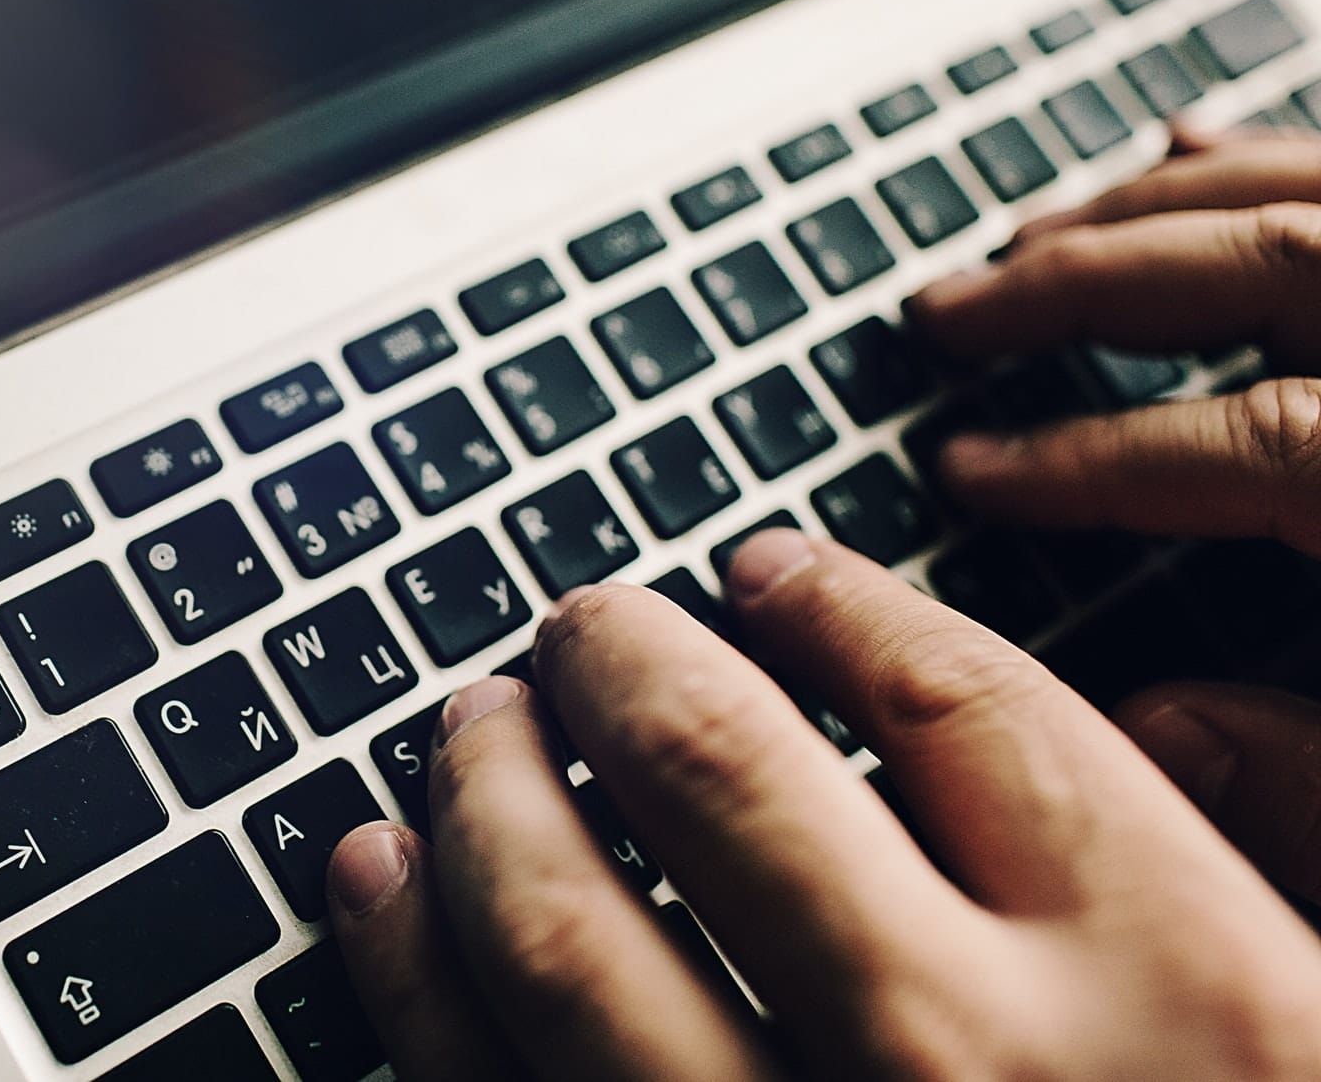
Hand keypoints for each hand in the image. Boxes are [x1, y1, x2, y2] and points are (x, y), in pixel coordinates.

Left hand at [326, 541, 1320, 1079]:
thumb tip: (1145, 730)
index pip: (963, 702)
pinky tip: (373, 875)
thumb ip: (1262, 869)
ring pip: (564, 915)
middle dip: (621, 659)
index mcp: (1183, 990)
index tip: (771, 570)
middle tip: (580, 626)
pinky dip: (404, 963)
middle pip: (721, 764)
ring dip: (483, 783)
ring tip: (467, 721)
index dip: (841, 603)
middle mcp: (966, 1058)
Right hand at [909, 129, 1320, 903]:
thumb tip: (1156, 739)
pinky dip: (1269, 153)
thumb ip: (1319, 785)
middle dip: (1076, 284)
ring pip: (1309, 191)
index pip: (1242, 444)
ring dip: (1154, 202)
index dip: (1082, 459)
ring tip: (1034, 234)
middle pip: (1264, 264)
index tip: (967, 474)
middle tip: (947, 314)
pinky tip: (1194, 145)